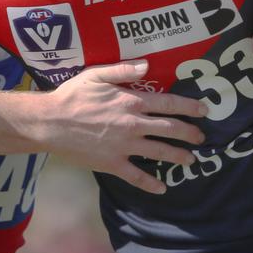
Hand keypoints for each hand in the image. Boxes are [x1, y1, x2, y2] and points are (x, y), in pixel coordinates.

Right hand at [41, 60, 207, 194]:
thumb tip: (147, 65)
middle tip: (201, 137)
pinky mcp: (112, 164)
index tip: (203, 110)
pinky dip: (150, 183)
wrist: (50, 123)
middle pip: (170, 129)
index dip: (189, 107)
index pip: (168, 103)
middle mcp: (132, 125)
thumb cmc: (71, 97)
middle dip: (189, 133)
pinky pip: (136, 176)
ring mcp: (124, 146)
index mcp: (130, 102)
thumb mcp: (95, 75)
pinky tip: (162, 188)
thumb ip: (123, 70)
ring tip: (190, 160)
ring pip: (159, 152)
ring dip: (178, 156)